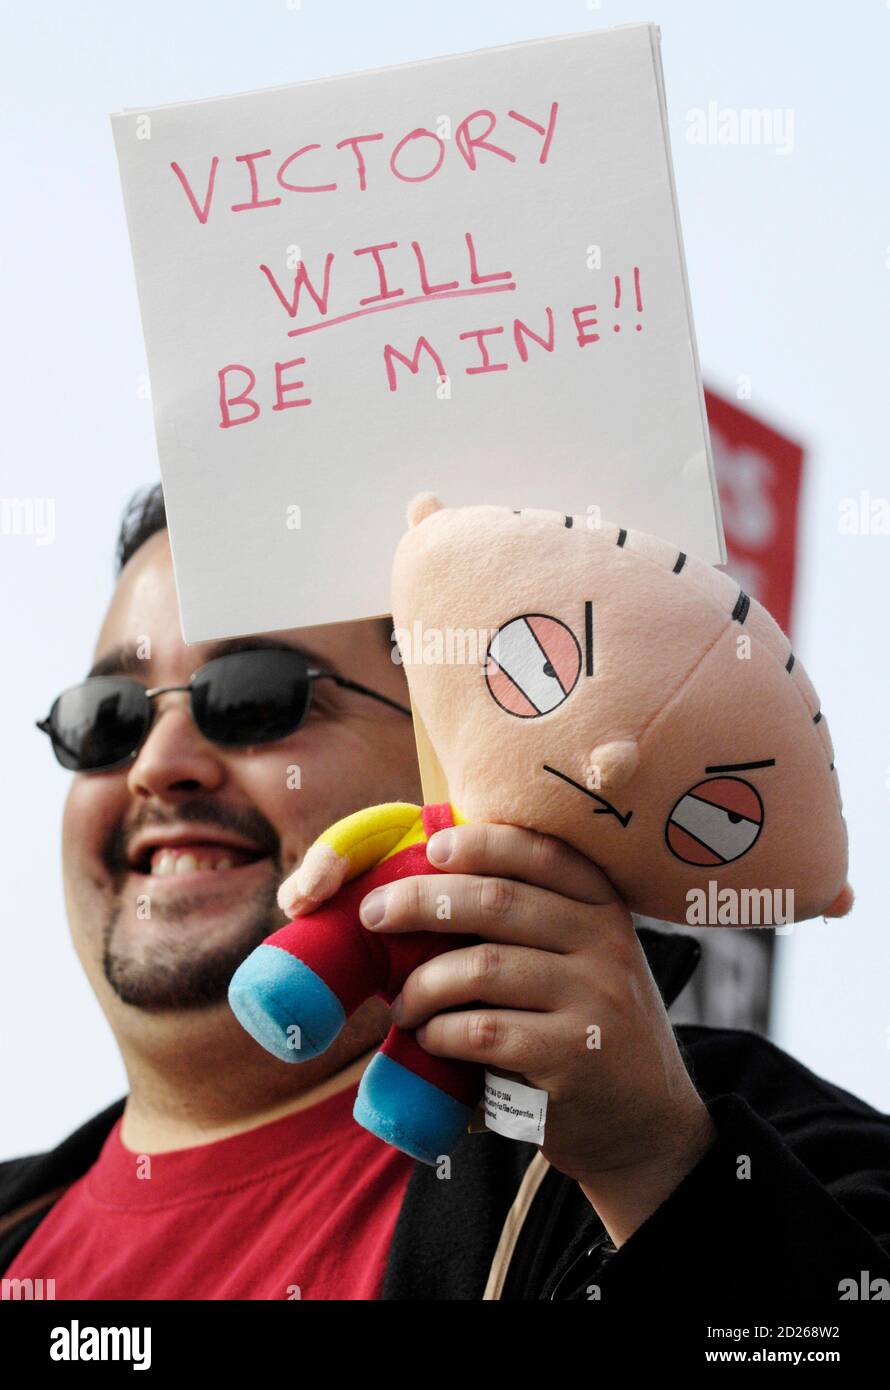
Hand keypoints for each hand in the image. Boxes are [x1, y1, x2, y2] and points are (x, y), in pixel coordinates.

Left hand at [358, 822, 715, 1245]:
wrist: (647, 1123)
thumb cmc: (588, 1025)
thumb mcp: (584, 960)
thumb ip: (532, 921)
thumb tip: (429, 880)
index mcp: (603, 907)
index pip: (541, 854)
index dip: (481, 843)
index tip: (432, 848)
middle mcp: (606, 943)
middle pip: (499, 901)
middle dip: (422, 901)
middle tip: (374, 915)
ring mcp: (595, 999)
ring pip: (483, 967)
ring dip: (424, 984)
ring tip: (403, 1005)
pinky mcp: (574, 1057)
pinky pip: (485, 1031)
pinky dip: (442, 1032)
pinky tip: (430, 1039)